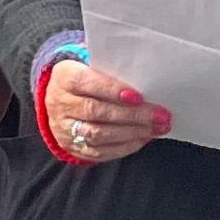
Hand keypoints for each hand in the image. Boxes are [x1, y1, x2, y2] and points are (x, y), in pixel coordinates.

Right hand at [42, 58, 169, 163]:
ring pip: (98, 134)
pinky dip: (124, 146)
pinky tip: (143, 138)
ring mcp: (64, 128)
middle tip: (160, 116)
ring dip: (132, 132)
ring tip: (157, 128)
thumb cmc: (87, 80)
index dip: (113, 91)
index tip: (138, 97)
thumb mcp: (92, 67)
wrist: (58, 99)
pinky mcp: (72, 147)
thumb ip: (114, 72)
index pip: (88, 84)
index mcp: (65, 78)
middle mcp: (61, 104)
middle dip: (132, 115)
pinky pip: (99, 152)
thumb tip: (147, 82)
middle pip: (96, 112)